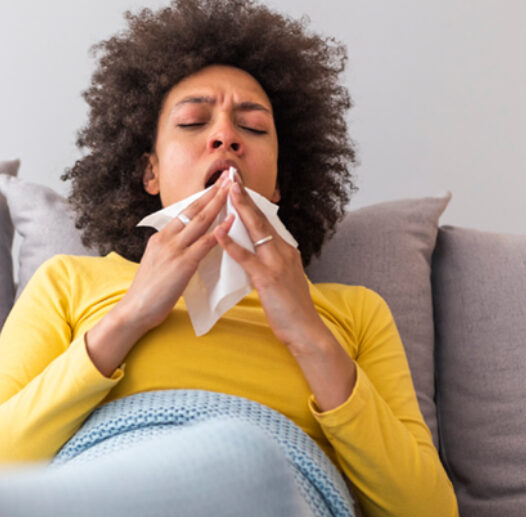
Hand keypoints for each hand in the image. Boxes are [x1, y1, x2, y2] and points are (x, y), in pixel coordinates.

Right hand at [116, 177, 233, 332]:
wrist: (134, 310)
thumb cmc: (147, 293)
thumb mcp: (157, 264)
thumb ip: (170, 252)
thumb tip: (185, 247)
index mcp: (160, 238)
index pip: (184, 212)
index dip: (201, 197)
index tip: (215, 185)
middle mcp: (166, 239)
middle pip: (194, 210)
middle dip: (212, 192)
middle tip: (228, 176)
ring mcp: (174, 250)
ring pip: (200, 221)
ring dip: (218, 203)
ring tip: (233, 188)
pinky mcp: (182, 264)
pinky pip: (205, 243)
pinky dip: (220, 230)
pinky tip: (232, 220)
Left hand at [213, 177, 319, 347]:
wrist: (306, 331)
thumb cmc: (291, 310)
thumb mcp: (283, 279)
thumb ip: (270, 262)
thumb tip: (256, 252)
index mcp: (286, 250)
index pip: (265, 221)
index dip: (251, 202)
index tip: (239, 184)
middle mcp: (283, 251)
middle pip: (261, 218)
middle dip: (245, 195)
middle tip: (232, 175)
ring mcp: (277, 263)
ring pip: (256, 231)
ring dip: (240, 209)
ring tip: (227, 191)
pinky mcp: (268, 279)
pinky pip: (247, 258)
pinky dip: (232, 244)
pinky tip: (219, 233)